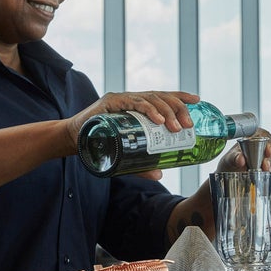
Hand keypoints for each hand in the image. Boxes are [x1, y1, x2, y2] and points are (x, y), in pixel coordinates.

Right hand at [65, 90, 200, 155]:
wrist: (73, 140)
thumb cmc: (100, 143)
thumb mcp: (125, 155)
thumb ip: (141, 164)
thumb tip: (160, 174)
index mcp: (137, 106)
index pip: (163, 96)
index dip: (180, 96)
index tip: (197, 100)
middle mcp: (131, 98)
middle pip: (161, 97)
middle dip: (178, 109)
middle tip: (188, 125)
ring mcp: (121, 99)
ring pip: (151, 99)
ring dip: (167, 112)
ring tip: (177, 126)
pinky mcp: (111, 102)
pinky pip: (134, 103)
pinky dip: (149, 110)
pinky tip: (159, 119)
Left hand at [216, 128, 270, 179]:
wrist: (231, 176)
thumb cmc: (231, 164)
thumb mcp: (229, 160)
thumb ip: (234, 158)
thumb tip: (241, 159)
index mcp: (255, 136)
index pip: (266, 136)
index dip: (268, 143)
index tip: (267, 152)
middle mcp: (267, 143)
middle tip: (265, 166)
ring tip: (269, 172)